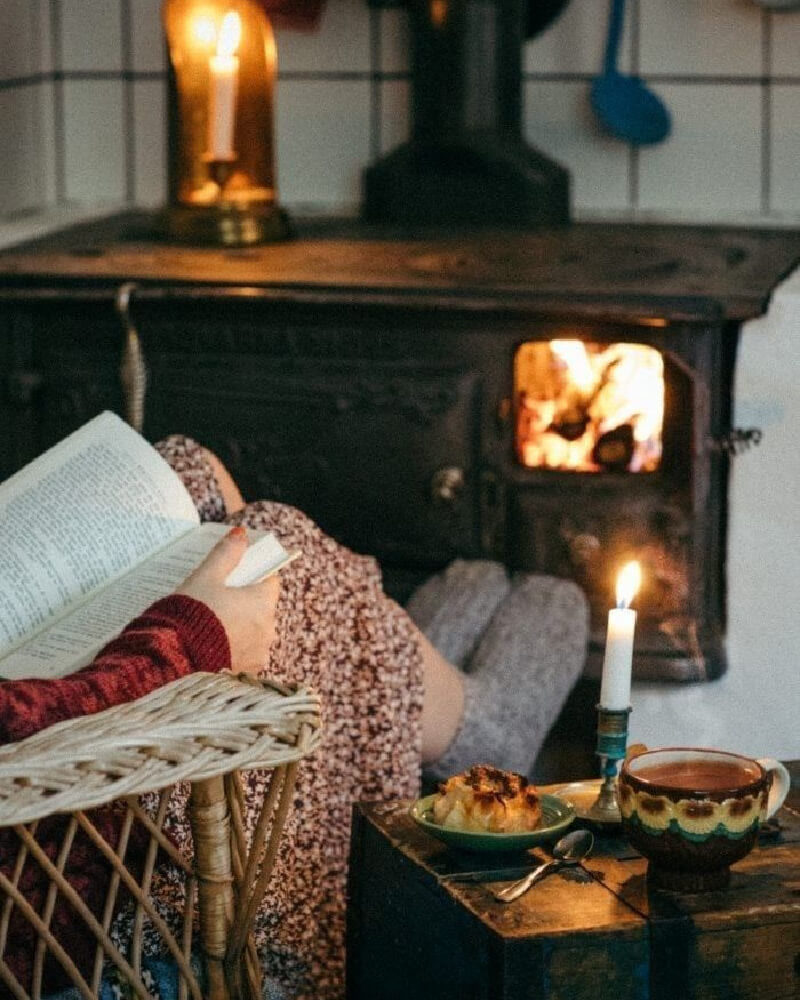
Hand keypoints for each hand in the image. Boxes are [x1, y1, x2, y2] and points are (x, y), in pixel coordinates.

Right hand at [177, 526, 279, 674]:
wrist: (173, 662)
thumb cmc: (190, 615)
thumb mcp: (205, 578)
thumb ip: (226, 554)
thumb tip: (241, 534)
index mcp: (262, 602)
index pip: (270, 581)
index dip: (253, 576)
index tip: (236, 577)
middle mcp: (268, 629)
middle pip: (262, 607)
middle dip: (244, 603)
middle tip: (216, 601)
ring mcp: (260, 653)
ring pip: (254, 631)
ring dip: (239, 627)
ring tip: (211, 625)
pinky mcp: (248, 671)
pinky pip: (246, 653)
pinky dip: (234, 648)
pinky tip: (212, 645)